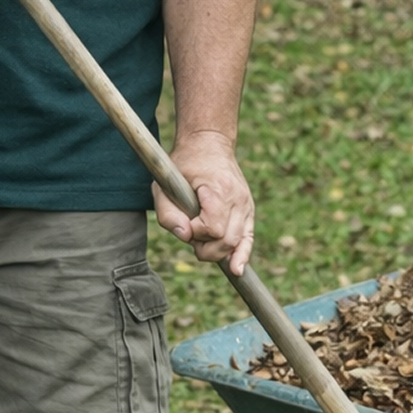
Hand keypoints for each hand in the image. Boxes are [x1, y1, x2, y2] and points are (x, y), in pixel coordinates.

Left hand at [153, 130, 255, 275]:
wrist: (209, 143)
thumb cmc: (183, 164)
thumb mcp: (163, 185)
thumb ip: (168, 214)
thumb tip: (185, 236)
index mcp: (218, 189)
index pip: (213, 228)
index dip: (196, 233)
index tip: (185, 223)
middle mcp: (237, 198)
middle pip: (226, 240)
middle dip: (205, 248)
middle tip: (190, 235)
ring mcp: (246, 204)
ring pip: (237, 242)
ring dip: (218, 251)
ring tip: (202, 240)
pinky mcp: (248, 209)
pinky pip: (248, 237)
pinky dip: (243, 254)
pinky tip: (237, 269)